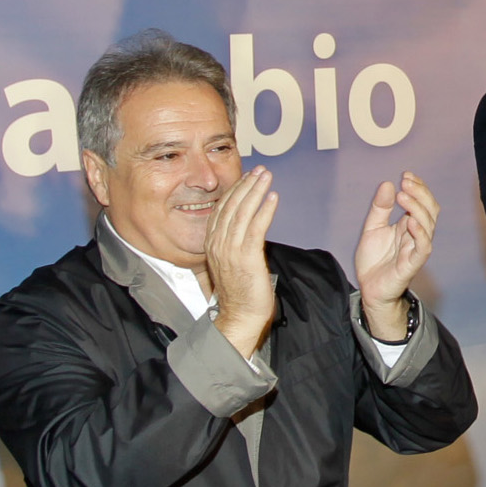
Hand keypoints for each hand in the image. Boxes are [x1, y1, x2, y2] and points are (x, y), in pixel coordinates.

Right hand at [206, 165, 278, 356]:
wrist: (239, 317)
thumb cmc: (241, 293)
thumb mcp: (233, 263)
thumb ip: (236, 245)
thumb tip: (247, 231)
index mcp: (212, 244)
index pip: (222, 210)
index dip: (235, 191)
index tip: (247, 177)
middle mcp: (217, 244)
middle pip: (231, 207)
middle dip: (246, 185)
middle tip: (259, 170)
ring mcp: (230, 250)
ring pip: (242, 213)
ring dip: (255, 192)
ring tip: (266, 176)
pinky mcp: (245, 258)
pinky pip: (255, 229)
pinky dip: (264, 211)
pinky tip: (273, 198)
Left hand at [354, 171, 439, 338]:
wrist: (369, 288)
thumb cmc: (374, 260)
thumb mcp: (372, 227)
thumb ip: (380, 208)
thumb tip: (387, 184)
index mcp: (409, 224)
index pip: (422, 202)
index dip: (419, 187)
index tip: (406, 175)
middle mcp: (417, 234)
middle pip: (430, 209)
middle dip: (421, 193)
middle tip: (406, 182)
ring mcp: (417, 248)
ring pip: (429, 224)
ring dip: (417, 208)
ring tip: (402, 196)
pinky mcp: (413, 263)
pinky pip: (423, 247)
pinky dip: (420, 233)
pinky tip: (410, 221)